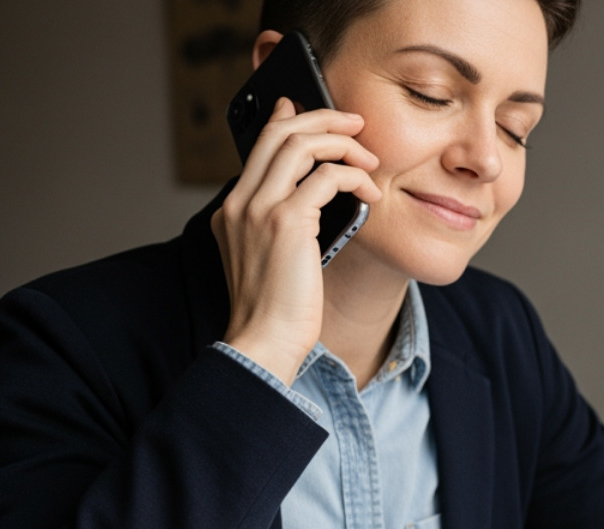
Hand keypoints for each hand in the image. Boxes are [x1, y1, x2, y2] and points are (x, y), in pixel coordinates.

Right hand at [211, 98, 382, 383]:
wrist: (264, 342)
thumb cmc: (276, 314)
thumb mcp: (274, 262)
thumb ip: (283, 227)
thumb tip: (314, 203)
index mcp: (233, 210)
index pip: (261, 145)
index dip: (289, 119)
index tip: (312, 110)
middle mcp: (241, 202)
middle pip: (280, 132)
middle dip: (324, 119)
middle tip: (357, 124)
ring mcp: (260, 209)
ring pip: (302, 145)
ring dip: (344, 144)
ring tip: (370, 160)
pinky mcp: (286, 222)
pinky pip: (326, 177)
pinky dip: (354, 178)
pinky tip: (370, 195)